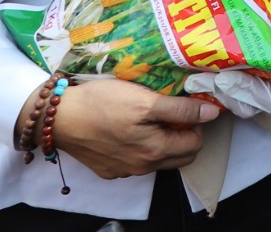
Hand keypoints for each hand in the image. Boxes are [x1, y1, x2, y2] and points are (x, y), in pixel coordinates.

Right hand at [50, 77, 216, 179]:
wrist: (58, 118)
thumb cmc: (102, 104)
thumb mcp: (145, 100)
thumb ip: (180, 110)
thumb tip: (212, 113)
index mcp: (155, 151)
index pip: (196, 143)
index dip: (197, 123)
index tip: (187, 106)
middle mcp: (141, 168)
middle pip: (180, 156)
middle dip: (184, 135)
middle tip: (174, 112)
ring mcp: (123, 171)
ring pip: (158, 160)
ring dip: (164, 141)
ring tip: (152, 118)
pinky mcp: (108, 170)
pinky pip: (136, 161)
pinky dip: (141, 147)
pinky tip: (130, 128)